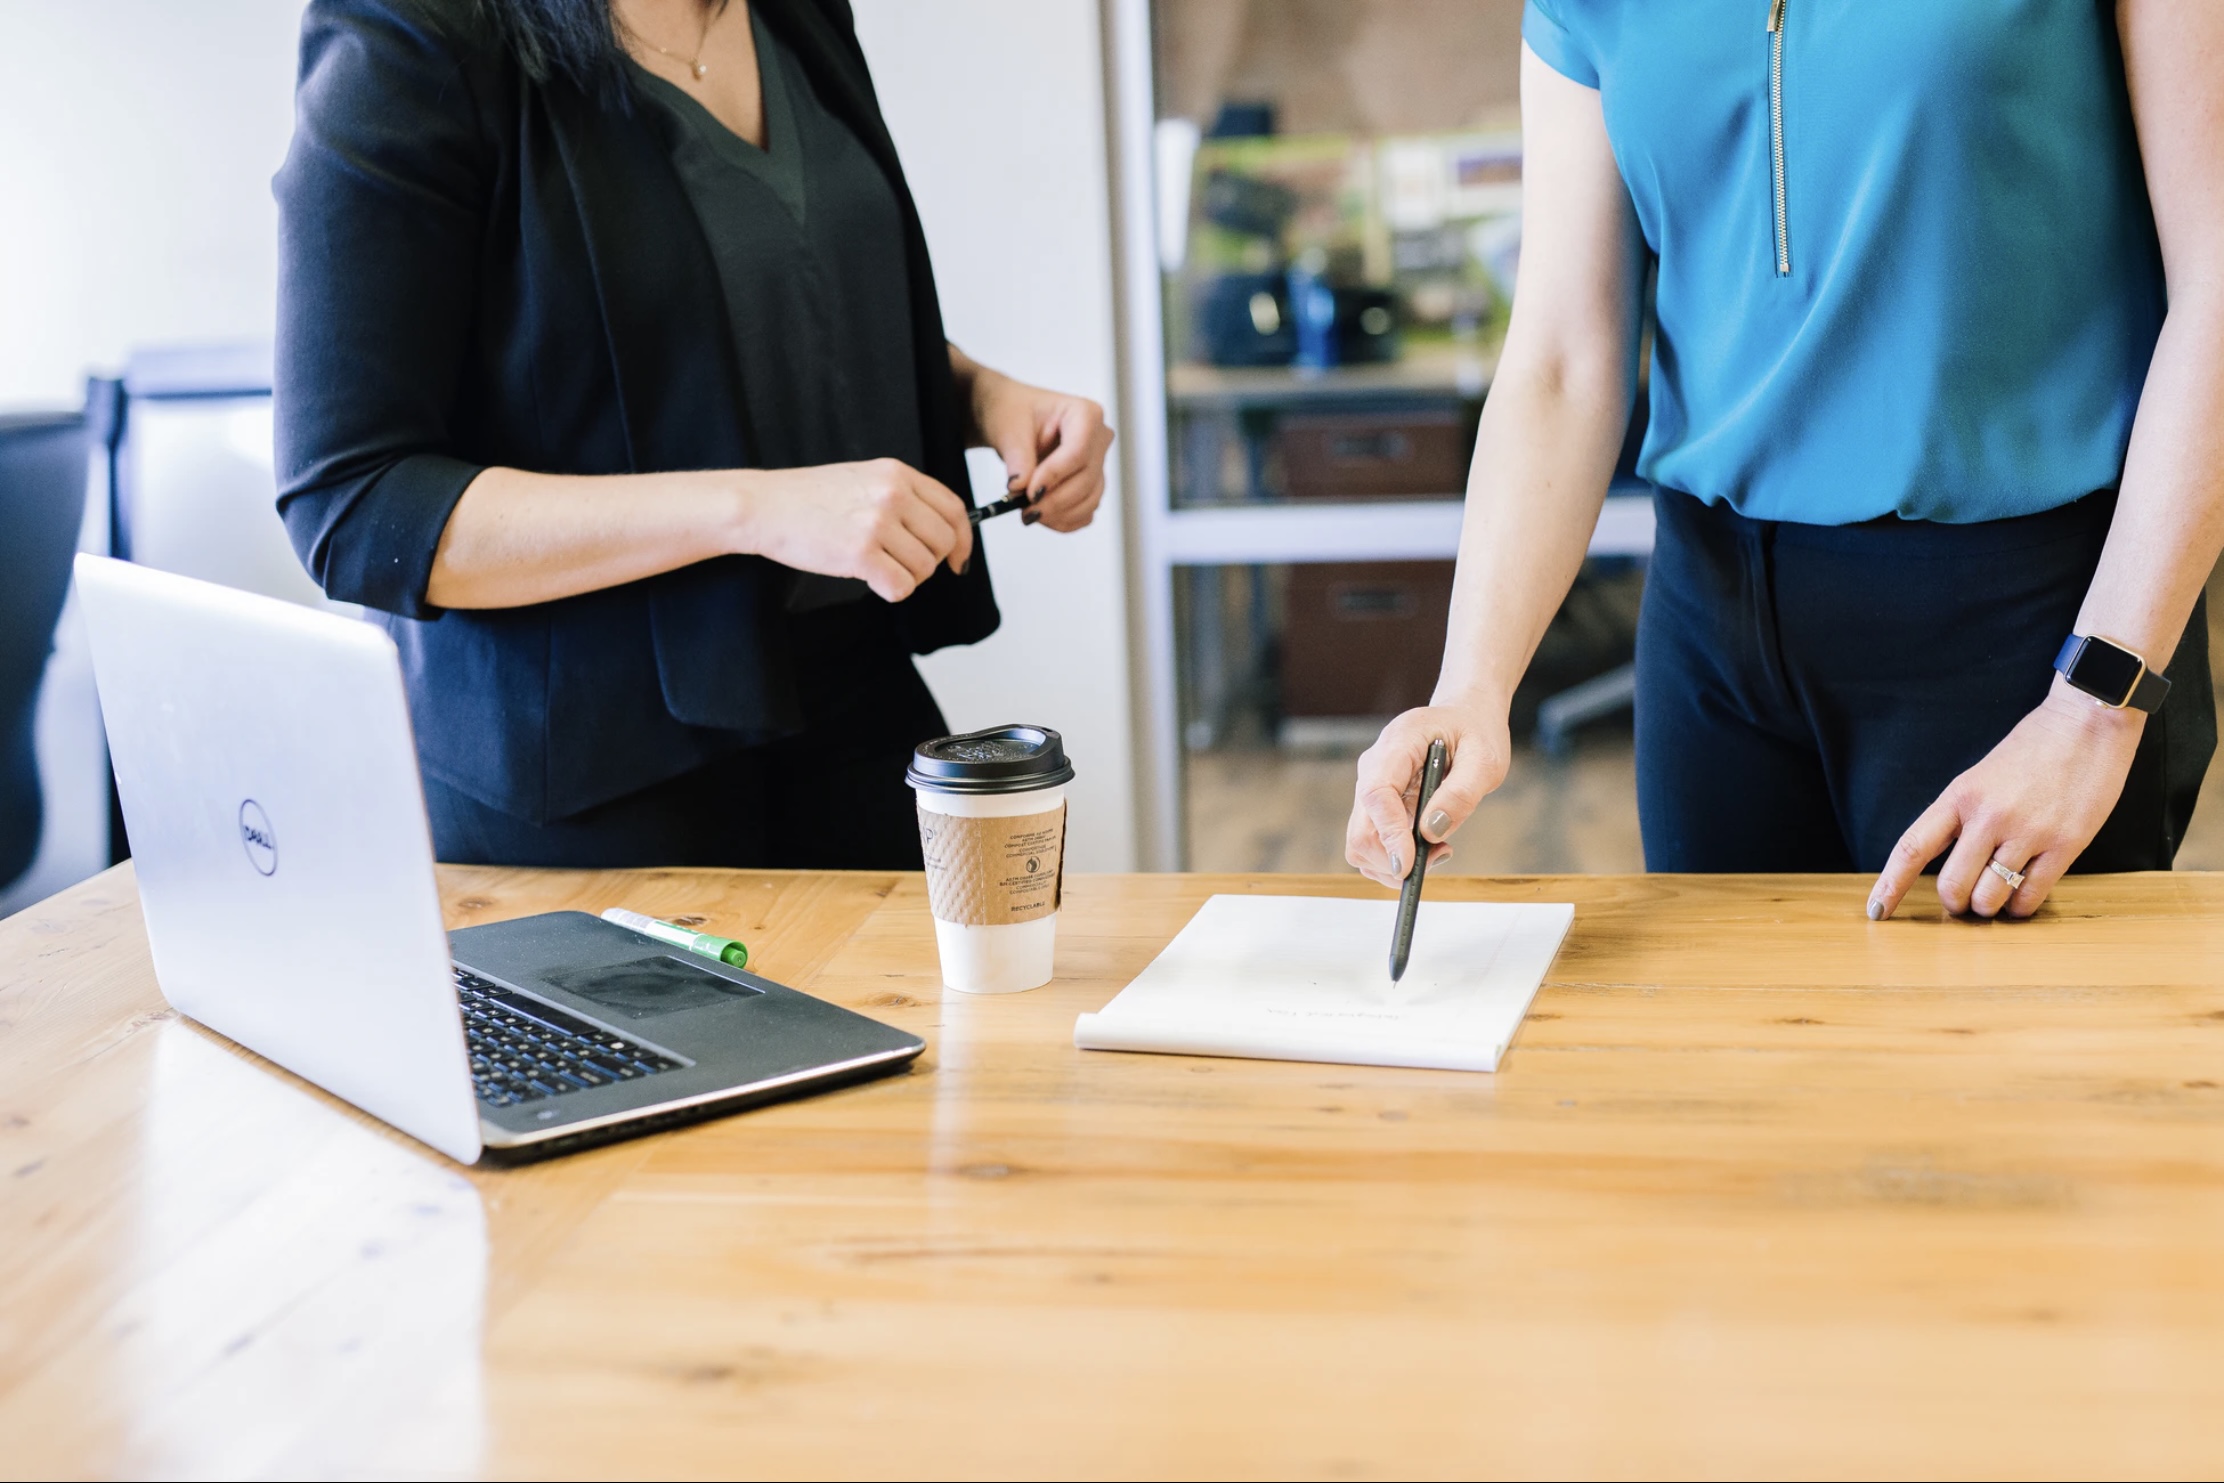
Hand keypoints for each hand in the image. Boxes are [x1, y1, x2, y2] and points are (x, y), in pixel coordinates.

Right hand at [735, 458, 972, 602]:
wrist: (764, 506)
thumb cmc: (808, 498)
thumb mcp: (863, 479)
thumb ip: (902, 497)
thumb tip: (940, 533)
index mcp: (897, 474)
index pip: (953, 509)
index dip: (963, 539)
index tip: (957, 558)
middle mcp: (893, 495)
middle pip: (943, 542)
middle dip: (928, 563)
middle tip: (902, 565)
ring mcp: (877, 523)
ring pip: (923, 568)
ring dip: (905, 577)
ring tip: (876, 567)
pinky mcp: (861, 553)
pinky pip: (901, 586)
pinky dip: (890, 591)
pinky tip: (870, 579)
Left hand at [970, 369, 1113, 531]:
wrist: (1011, 420)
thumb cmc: (1013, 412)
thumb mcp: (1009, 429)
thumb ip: (1017, 457)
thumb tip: (1020, 487)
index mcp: (1085, 413)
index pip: (1078, 452)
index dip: (1054, 476)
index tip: (1029, 493)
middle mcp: (1099, 438)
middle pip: (1086, 479)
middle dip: (1054, 500)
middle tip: (1024, 510)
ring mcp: (1098, 463)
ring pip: (1090, 499)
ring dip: (1059, 514)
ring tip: (1028, 513)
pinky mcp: (1091, 485)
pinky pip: (1086, 511)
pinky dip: (1065, 520)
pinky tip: (1043, 517)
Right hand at [1345, 701, 1511, 888]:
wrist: (1463, 717)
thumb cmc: (1475, 733)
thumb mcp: (1485, 759)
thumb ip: (1461, 793)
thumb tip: (1432, 832)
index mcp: (1397, 744)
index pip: (1377, 794)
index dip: (1389, 834)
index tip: (1409, 865)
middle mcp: (1373, 767)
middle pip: (1361, 830)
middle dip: (1394, 858)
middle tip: (1441, 854)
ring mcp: (1370, 788)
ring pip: (1362, 844)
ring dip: (1397, 862)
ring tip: (1440, 848)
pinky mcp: (1375, 807)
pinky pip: (1373, 845)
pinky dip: (1397, 858)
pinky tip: (1429, 844)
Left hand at [1868, 679, 2145, 920]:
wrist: (2087, 723)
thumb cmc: (2031, 750)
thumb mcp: (1979, 777)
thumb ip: (1960, 816)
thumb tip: (1945, 864)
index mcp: (1959, 796)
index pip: (1912, 848)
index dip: (1890, 885)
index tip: (1876, 911)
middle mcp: (1988, 816)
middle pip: (1952, 885)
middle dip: (1955, 904)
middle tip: (1964, 902)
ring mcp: (2027, 831)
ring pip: (1990, 897)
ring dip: (1989, 908)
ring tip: (1996, 898)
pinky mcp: (2066, 844)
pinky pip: (2031, 895)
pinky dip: (2021, 906)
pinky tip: (2021, 897)